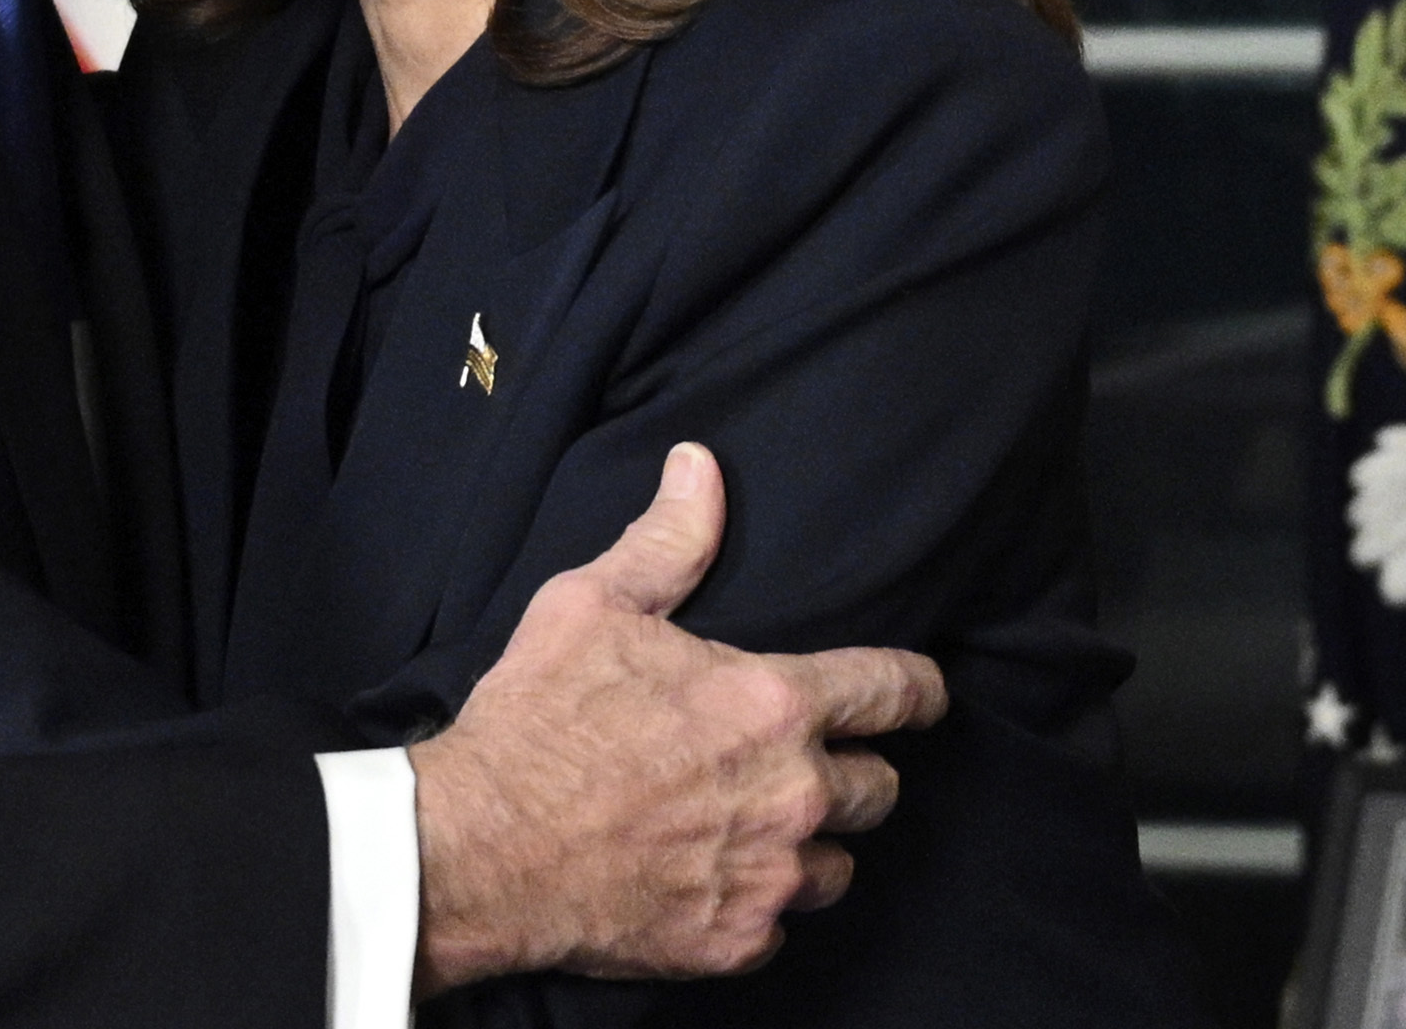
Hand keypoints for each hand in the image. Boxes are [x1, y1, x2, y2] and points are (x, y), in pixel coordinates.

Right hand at [406, 443, 945, 990]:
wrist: (481, 846)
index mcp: (770, 703)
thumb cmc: (536, 719)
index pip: (894, 692)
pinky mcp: (737, 940)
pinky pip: (780, 926)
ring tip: (751, 829)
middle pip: (878, 788)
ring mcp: (769, 874)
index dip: (919, 690)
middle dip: (848, 772)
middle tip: (794, 765)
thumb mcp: (591, 604)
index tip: (924, 695)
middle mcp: (791, 792)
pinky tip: (707, 879)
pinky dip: (754, 904)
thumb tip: (701, 465)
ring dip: (807, 845)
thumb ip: (667, 540)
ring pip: (838, 866)